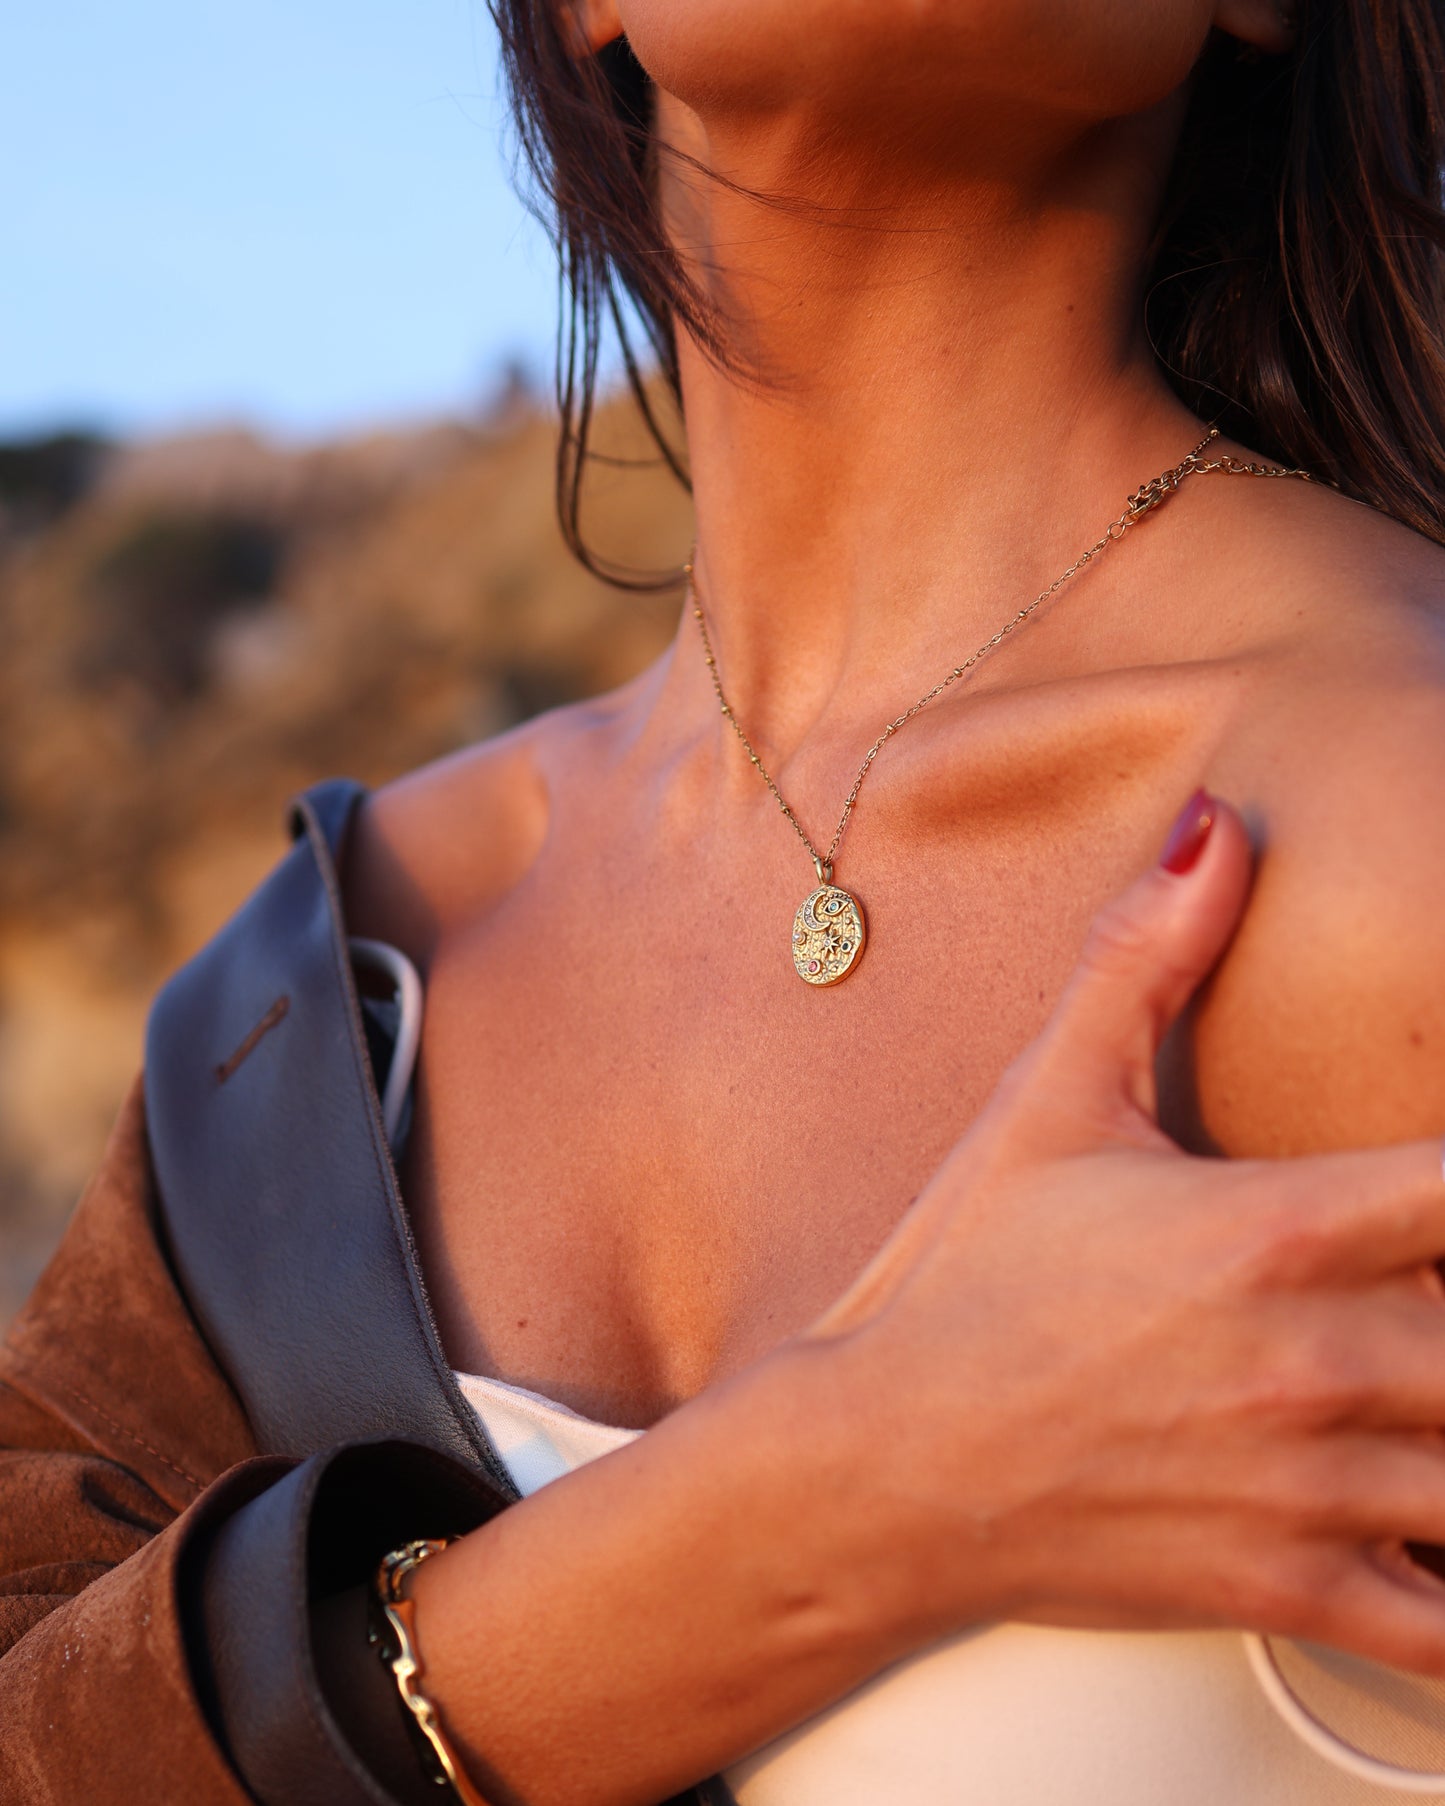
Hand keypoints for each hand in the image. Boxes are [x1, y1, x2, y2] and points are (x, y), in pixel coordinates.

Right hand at [808, 791, 1444, 1672]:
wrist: (880, 1459)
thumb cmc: (963, 1280)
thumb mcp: (1050, 1103)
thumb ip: (1146, 963)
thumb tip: (1216, 831)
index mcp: (1276, 1226)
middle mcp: (1313, 1356)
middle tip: (1428, 1300)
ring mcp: (1307, 1482)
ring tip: (1429, 1399)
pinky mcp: (1284, 1583)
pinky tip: (1443, 1542)